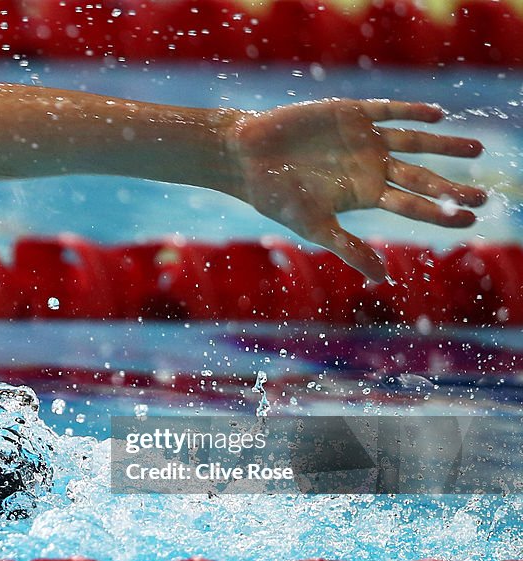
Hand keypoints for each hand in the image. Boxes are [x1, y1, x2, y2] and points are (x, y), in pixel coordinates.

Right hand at [227, 99, 486, 282]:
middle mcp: (370, 167)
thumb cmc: (274, 196)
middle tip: (483, 196)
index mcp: (364, 195)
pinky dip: (412, 111)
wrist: (246, 156)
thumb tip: (382, 279)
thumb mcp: (314, 226)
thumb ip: (349, 248)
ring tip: (476, 148)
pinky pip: (389, 110)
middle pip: (421, 177)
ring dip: (444, 144)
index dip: (440, 211)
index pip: (412, 205)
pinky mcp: (351, 113)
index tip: (469, 219)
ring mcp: (364, 139)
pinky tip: (437, 114)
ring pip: (415, 141)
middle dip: (452, 185)